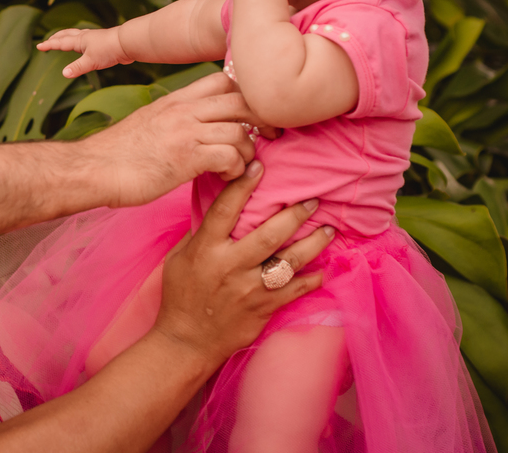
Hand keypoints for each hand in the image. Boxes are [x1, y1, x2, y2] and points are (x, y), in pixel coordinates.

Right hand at [37, 27, 132, 78]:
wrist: (127, 43)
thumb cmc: (109, 50)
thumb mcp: (91, 61)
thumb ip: (77, 67)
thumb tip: (64, 74)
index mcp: (80, 40)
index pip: (60, 43)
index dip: (49, 45)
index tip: (39, 46)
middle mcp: (85, 37)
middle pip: (67, 35)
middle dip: (56, 37)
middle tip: (48, 40)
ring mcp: (94, 39)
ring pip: (76, 35)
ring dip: (67, 36)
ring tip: (63, 38)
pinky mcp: (101, 42)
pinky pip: (85, 39)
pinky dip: (79, 40)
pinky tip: (84, 45)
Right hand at [80, 72, 264, 205]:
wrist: (91, 169)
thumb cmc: (117, 155)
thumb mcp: (148, 124)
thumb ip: (174, 120)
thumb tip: (194, 128)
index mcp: (174, 100)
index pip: (222, 81)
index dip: (244, 94)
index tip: (250, 115)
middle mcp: (182, 110)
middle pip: (240, 100)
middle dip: (261, 119)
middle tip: (266, 137)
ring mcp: (185, 132)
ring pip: (240, 130)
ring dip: (247, 152)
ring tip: (238, 166)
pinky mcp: (186, 158)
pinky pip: (230, 156)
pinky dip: (236, 169)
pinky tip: (225, 177)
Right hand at [153, 161, 331, 367]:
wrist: (187, 341)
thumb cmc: (180, 295)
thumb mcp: (179, 258)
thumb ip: (199, 233)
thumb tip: (217, 206)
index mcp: (206, 250)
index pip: (225, 210)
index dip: (243, 186)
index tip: (259, 165)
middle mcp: (230, 266)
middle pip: (268, 234)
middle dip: (293, 214)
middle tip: (312, 200)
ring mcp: (249, 289)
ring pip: (289, 261)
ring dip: (313, 244)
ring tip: (328, 229)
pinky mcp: (264, 308)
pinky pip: (295, 291)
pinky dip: (312, 280)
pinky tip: (325, 268)